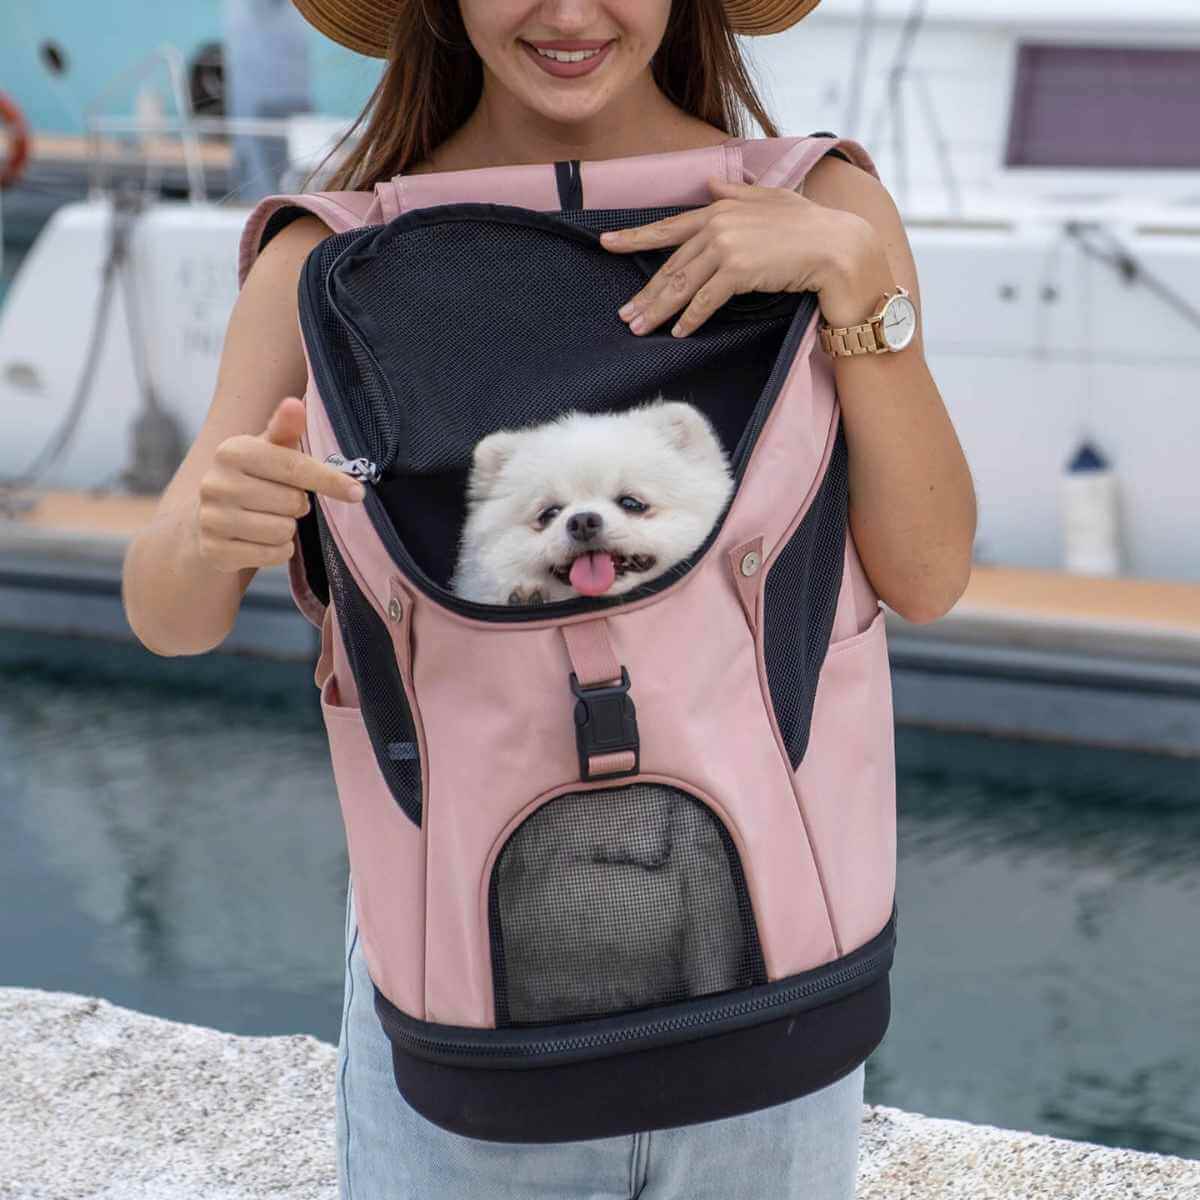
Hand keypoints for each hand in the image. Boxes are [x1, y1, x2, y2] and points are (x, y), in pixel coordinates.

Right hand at [193, 396, 364, 573]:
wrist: (208, 519)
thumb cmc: (252, 478)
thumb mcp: (268, 450)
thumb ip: (285, 429)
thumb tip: (294, 405)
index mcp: (233, 451)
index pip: (295, 467)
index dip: (330, 480)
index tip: (357, 492)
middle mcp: (217, 483)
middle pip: (293, 503)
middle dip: (297, 505)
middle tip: (282, 501)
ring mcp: (212, 519)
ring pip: (283, 531)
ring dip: (287, 529)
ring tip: (269, 519)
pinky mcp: (214, 551)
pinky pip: (273, 555)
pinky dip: (278, 551)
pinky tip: (261, 539)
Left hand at [599, 176, 892, 336]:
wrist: (838, 246)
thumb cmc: (811, 226)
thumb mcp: (773, 199)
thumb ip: (738, 192)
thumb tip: (711, 181)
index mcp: (720, 208)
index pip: (669, 226)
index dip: (635, 237)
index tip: (607, 243)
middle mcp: (717, 224)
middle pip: (671, 265)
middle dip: (645, 293)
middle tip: (625, 315)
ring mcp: (726, 246)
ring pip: (681, 285)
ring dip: (659, 311)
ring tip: (640, 329)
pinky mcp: (737, 270)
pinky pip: (705, 300)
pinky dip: (690, 318)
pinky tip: (678, 333)